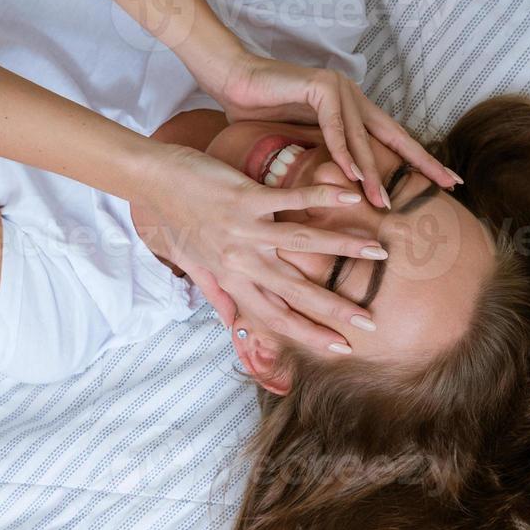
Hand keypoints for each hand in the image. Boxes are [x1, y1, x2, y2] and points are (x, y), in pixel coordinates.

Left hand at [134, 142, 387, 353]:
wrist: (153, 182)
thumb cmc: (175, 221)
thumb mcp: (195, 266)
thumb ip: (221, 293)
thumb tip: (236, 323)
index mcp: (231, 280)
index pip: (276, 318)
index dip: (310, 335)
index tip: (341, 348)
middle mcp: (240, 261)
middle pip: (294, 292)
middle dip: (334, 309)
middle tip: (370, 321)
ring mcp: (243, 230)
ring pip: (301, 244)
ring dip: (342, 247)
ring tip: (377, 250)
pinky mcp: (244, 198)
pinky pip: (289, 199)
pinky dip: (321, 196)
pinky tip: (350, 193)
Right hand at [205, 53, 462, 207]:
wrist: (232, 80)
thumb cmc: (259, 113)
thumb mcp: (299, 144)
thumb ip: (324, 160)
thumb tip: (339, 191)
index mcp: (354, 111)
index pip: (393, 140)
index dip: (421, 160)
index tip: (448, 181)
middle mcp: (353, 98)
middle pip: (394, 136)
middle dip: (423, 161)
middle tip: (450, 183)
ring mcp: (340, 89)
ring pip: (361, 138)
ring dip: (371, 173)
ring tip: (383, 203)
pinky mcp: (321, 85)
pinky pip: (334, 126)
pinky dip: (342, 151)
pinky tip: (352, 174)